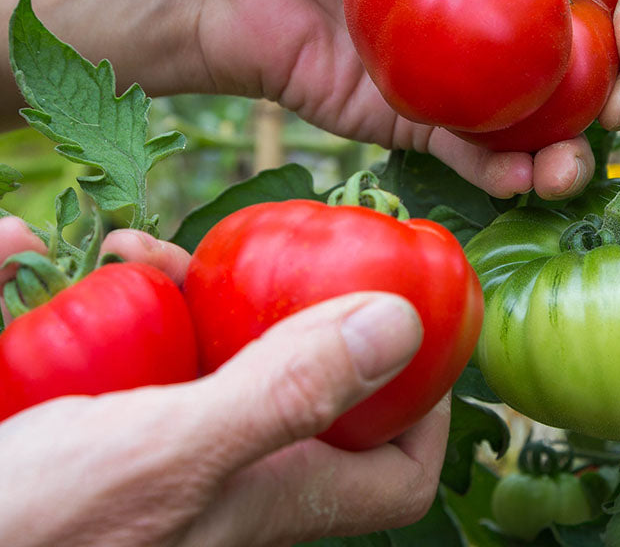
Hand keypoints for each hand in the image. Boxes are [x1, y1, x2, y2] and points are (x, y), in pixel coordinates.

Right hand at [0, 217, 445, 546]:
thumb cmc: (44, 527)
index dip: (426, 409)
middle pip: (310, 384)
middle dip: (295, 309)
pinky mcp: (123, 433)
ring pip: (227, 357)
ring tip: (153, 253)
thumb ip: (288, 391)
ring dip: (204, 295)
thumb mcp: (174, 450)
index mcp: (276, 495)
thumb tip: (401, 322)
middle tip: (284, 249)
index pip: (397, 475)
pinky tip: (105, 269)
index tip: (418, 329)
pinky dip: (140, 306)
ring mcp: (181, 454)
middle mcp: (240, 476)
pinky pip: (156, 356)